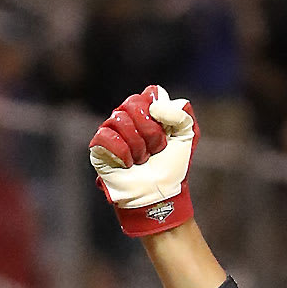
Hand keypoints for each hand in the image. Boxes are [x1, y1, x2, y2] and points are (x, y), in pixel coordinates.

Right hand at [89, 86, 197, 237]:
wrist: (160, 193)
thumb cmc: (172, 166)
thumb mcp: (188, 136)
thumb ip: (181, 113)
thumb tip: (154, 106)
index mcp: (147, 110)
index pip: (149, 94)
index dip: (160, 114)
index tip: (167, 133)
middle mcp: (128, 116)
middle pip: (133, 104)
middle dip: (150, 131)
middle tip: (156, 150)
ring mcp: (112, 130)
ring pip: (119, 119)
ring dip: (138, 145)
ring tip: (142, 160)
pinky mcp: (99, 147)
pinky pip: (105, 136)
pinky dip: (121, 151)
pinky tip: (128, 163)